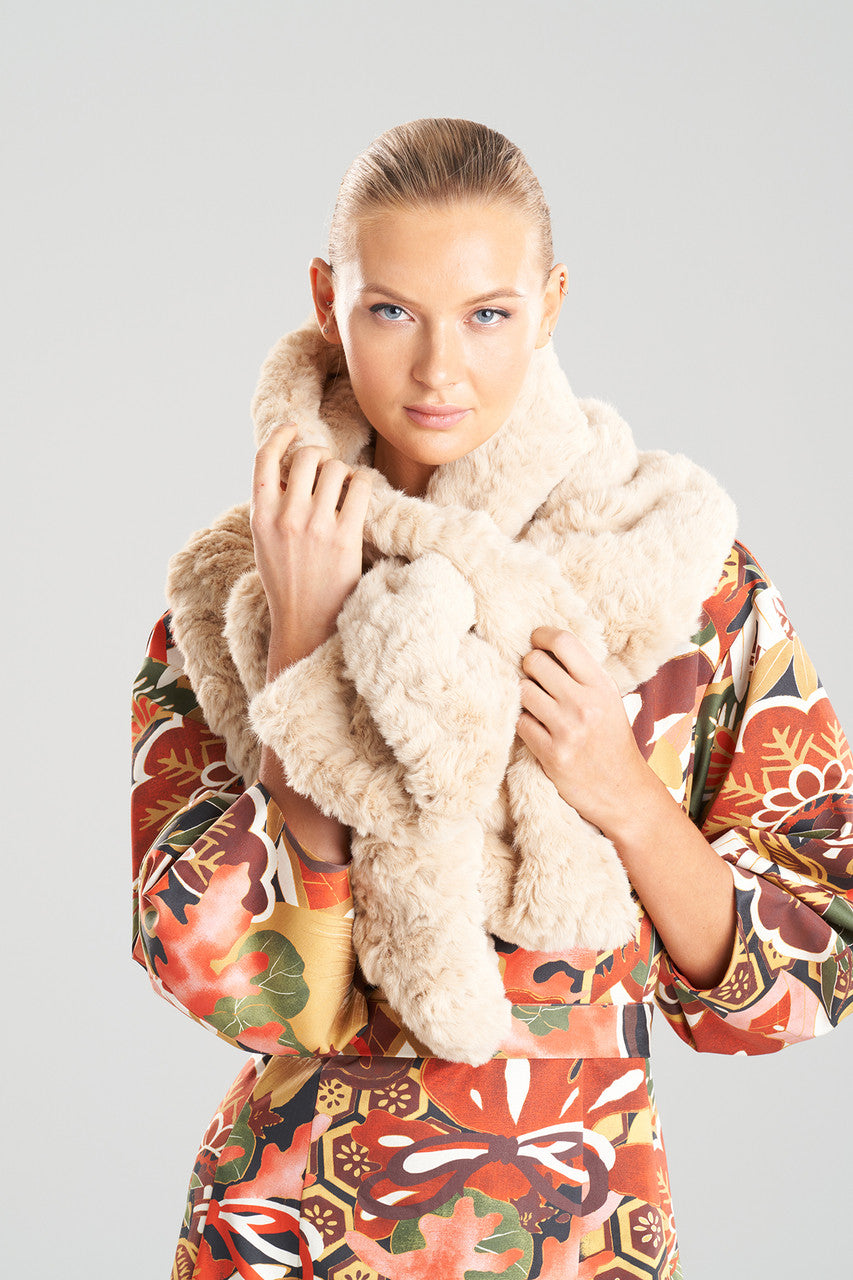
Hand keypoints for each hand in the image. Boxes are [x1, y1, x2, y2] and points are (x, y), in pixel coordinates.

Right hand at [250, 422, 374, 663]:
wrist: (305, 623)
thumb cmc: (287, 582)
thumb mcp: (264, 543)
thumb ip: (272, 509)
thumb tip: (291, 475)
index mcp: (261, 516)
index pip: (265, 460)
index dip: (281, 437)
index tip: (294, 429)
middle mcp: (285, 517)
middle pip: (306, 457)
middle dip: (320, 456)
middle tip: (328, 469)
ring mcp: (315, 526)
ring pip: (335, 468)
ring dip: (343, 471)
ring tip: (346, 487)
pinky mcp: (344, 537)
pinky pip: (360, 487)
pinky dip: (363, 482)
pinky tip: (361, 492)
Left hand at [515, 625, 653, 837]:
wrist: (622, 790)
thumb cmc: (611, 739)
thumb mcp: (608, 699)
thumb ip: (582, 674)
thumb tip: (545, 645)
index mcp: (600, 685)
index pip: (563, 642)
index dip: (541, 635)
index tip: (535, 640)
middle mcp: (584, 703)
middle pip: (534, 662)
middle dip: (529, 667)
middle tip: (536, 678)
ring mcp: (566, 729)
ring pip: (522, 691)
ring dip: (525, 696)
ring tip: (538, 705)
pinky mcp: (551, 753)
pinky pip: (520, 722)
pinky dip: (524, 723)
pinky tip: (538, 729)